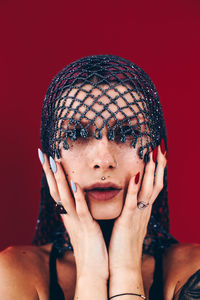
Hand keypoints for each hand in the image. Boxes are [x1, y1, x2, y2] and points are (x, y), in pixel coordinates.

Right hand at [42, 154, 108, 279]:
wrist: (94, 270)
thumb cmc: (90, 247)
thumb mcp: (81, 226)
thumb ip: (75, 213)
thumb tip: (70, 204)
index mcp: (69, 214)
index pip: (57, 190)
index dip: (51, 174)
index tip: (46, 157)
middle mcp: (69, 216)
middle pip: (56, 190)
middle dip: (49, 172)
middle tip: (43, 154)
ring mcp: (77, 221)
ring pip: (65, 197)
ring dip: (59, 180)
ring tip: (54, 163)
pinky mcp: (87, 228)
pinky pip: (81, 211)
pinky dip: (77, 198)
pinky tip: (75, 185)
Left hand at [108, 145, 166, 272]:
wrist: (124, 266)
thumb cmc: (124, 244)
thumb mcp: (129, 222)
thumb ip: (131, 210)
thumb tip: (130, 200)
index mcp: (143, 210)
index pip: (154, 185)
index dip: (158, 170)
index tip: (158, 154)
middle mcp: (144, 210)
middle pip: (155, 184)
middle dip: (158, 165)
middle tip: (160, 147)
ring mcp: (138, 215)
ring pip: (148, 190)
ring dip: (150, 172)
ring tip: (152, 155)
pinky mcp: (128, 222)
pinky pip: (133, 203)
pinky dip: (135, 188)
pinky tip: (135, 175)